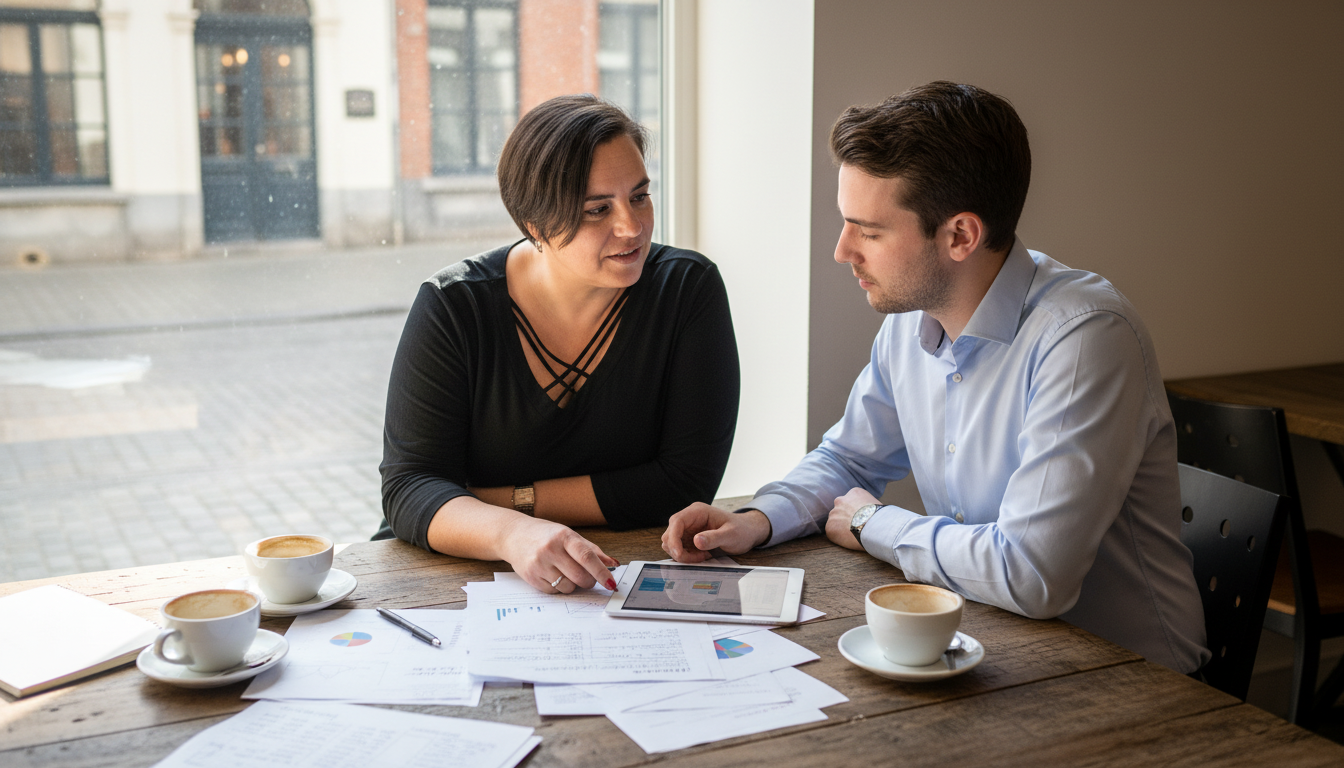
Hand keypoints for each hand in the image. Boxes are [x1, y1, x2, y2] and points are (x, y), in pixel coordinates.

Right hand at [499, 516, 617, 592]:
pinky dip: (558, 587)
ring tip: (564, 572)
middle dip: (589, 581)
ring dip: (573, 585)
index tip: (611, 584)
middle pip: (580, 576)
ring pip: (568, 587)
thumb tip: (613, 564)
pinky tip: (552, 574)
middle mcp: (550, 549)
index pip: (587, 557)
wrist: (514, 535)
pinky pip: (555, 592)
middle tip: (587, 577)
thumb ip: (592, 550)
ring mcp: (539, 564)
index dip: (602, 572)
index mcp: (564, 536)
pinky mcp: (531, 577)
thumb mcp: (569, 536)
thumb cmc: (545, 535)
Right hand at [661, 503, 771, 562]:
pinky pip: (679, 549)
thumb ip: (714, 538)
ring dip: (683, 554)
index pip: (676, 522)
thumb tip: (696, 541)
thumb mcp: (731, 535)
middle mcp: (690, 518)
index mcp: (698, 511)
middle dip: (678, 550)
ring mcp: (688, 528)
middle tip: (697, 558)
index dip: (674, 539)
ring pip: (672, 543)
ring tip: (702, 556)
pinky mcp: (689, 538)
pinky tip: (702, 556)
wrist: (747, 533)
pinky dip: (687, 556)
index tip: (679, 554)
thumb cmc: (741, 530)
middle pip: (670, 533)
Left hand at [826, 487, 878, 550]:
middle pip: (841, 509)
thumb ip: (867, 507)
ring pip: (835, 521)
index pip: (851, 501)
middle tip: (855, 527)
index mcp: (854, 493)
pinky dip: (839, 537)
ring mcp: (834, 514)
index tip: (862, 518)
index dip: (857, 511)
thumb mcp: (877, 505)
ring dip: (842, 527)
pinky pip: (833, 533)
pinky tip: (849, 540)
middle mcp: (841, 500)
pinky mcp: (830, 527)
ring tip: (854, 535)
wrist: (876, 527)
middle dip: (846, 517)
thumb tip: (869, 514)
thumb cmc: (882, 518)